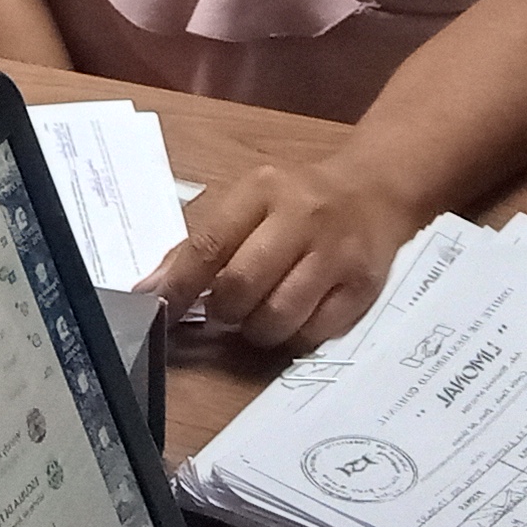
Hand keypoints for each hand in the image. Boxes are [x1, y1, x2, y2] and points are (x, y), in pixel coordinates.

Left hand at [135, 159, 422, 349]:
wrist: (375, 192)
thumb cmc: (299, 199)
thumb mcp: (251, 200)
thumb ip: (204, 242)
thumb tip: (152, 290)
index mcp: (264, 190)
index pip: (211, 244)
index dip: (180, 285)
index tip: (157, 309)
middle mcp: (302, 219)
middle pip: (242, 286)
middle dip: (222, 310)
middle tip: (224, 309)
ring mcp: (336, 255)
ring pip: (277, 318)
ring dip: (255, 329)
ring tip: (257, 313)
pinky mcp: (362, 289)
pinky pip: (312, 335)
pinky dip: (291, 336)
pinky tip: (291, 317)